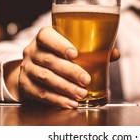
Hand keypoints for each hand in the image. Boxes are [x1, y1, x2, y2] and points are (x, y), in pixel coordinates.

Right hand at [4, 26, 119, 108]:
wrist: (32, 69)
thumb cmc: (57, 55)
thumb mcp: (70, 48)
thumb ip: (93, 50)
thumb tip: (114, 53)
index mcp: (44, 37)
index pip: (47, 36)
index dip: (60, 44)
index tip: (74, 54)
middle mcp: (32, 51)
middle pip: (49, 60)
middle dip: (70, 71)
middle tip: (86, 80)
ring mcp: (27, 68)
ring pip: (45, 78)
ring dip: (65, 88)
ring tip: (81, 93)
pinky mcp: (25, 85)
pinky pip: (41, 93)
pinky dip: (57, 99)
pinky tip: (70, 102)